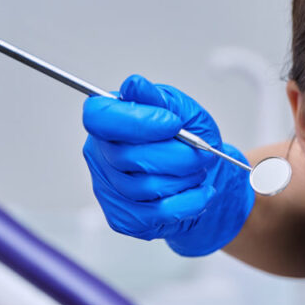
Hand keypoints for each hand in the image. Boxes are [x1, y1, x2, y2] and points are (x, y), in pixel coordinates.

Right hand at [82, 74, 254, 255]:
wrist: (204, 178)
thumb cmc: (189, 141)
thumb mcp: (183, 110)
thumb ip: (159, 99)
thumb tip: (134, 85)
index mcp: (108, 122)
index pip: (99, 118)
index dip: (137, 121)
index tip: (173, 124)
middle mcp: (100, 156)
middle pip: (130, 156)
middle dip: (178, 155)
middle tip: (201, 152)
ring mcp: (108, 190)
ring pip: (147, 187)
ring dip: (185, 179)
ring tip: (197, 172)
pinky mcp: (124, 218)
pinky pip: (159, 213)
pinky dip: (190, 201)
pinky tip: (201, 192)